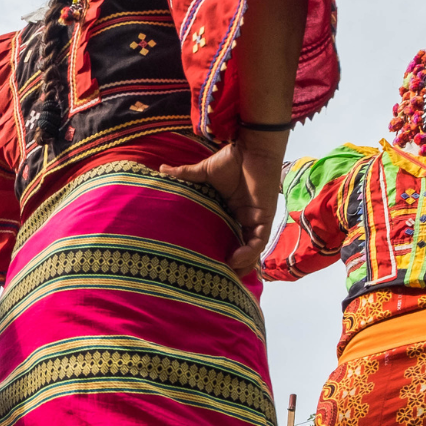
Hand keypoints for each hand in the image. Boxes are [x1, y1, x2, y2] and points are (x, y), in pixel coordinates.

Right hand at [159, 130, 287, 274]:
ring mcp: (256, 219)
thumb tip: (162, 169)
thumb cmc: (232, 158)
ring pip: (252, 250)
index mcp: (231, 211)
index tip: (206, 263)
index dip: (220, 252)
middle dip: (234, 266)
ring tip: (227, 274)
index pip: (228, 237)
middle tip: (217, 278)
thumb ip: (185, 174)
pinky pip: (258, 240)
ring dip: (243, 264)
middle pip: (242, 249)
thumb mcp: (204, 172)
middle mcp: (244, 219)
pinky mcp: (264, 217)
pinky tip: (235, 260)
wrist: (251, 147)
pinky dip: (249, 252)